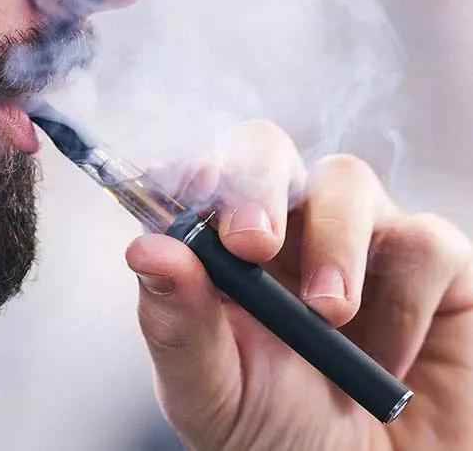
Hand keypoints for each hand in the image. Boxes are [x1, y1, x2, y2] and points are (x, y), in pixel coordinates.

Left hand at [126, 120, 472, 450]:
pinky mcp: (426, 263)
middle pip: (265, 149)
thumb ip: (176, 324)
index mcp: (221, 254)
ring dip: (335, 242)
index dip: (190, 171)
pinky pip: (424, 240)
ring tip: (329, 314)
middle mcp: (285, 231)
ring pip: (346, 178)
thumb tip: (146, 250)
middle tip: (252, 245)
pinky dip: (405, 301)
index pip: (198, 180)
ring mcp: (355, 239)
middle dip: (256, 181)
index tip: (187, 189)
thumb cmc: (278, 435)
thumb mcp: (213, 391)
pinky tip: (390, 356)